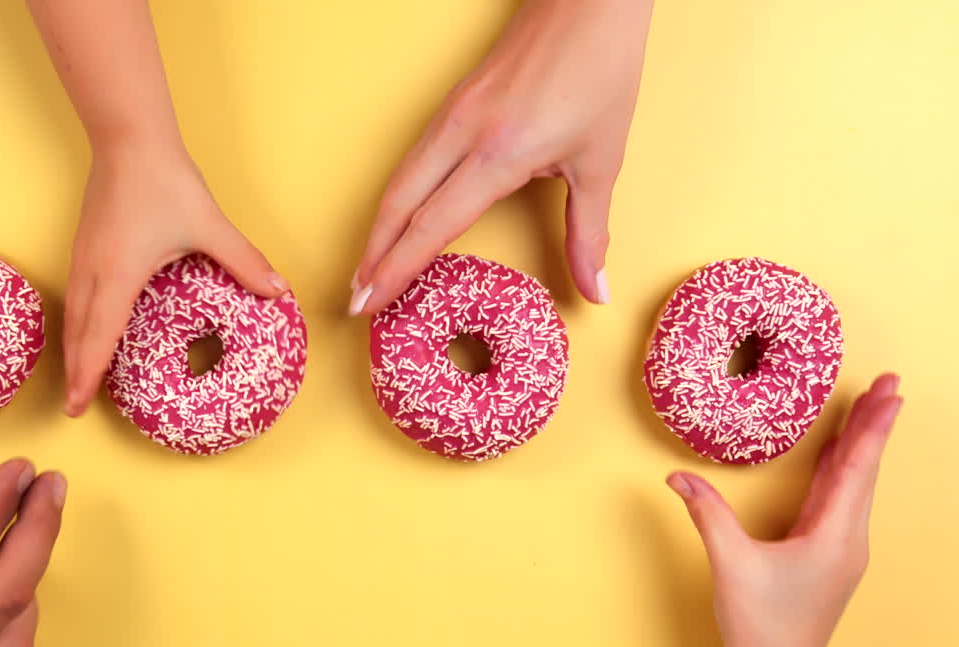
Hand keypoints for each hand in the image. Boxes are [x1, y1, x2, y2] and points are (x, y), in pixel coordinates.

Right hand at [61, 147, 288, 415]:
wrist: (129, 139)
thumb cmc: (164, 180)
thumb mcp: (208, 226)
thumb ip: (243, 261)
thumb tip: (279, 290)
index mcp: (118, 276)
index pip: (98, 339)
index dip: (88, 377)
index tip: (78, 407)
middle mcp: (92, 272)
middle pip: (77, 335)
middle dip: (76, 374)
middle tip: (75, 407)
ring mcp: (83, 257)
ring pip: (72, 315)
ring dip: (73, 349)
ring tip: (78, 377)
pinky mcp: (84, 244)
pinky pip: (75, 295)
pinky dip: (77, 322)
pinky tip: (87, 327)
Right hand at [350, 0, 653, 314]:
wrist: (588, 2)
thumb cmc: (599, 71)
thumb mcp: (602, 162)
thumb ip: (588, 233)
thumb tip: (594, 291)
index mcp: (498, 153)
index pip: (432, 226)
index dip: (397, 270)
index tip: (373, 304)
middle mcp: (463, 133)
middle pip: (398, 206)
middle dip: (372, 257)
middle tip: (357, 301)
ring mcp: (452, 115)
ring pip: (398, 181)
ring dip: (378, 229)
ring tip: (368, 269)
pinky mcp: (453, 104)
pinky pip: (412, 160)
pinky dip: (396, 199)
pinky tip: (397, 219)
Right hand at [666, 374, 903, 646]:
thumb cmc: (761, 629)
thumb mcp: (730, 565)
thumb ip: (708, 514)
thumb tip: (679, 476)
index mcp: (833, 536)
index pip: (856, 469)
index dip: (871, 428)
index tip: (888, 393)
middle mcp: (847, 540)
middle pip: (863, 471)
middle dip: (875, 426)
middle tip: (889, 385)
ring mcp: (840, 551)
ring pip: (855, 486)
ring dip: (862, 446)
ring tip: (869, 412)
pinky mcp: (827, 558)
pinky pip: (840, 502)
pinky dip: (844, 471)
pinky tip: (838, 459)